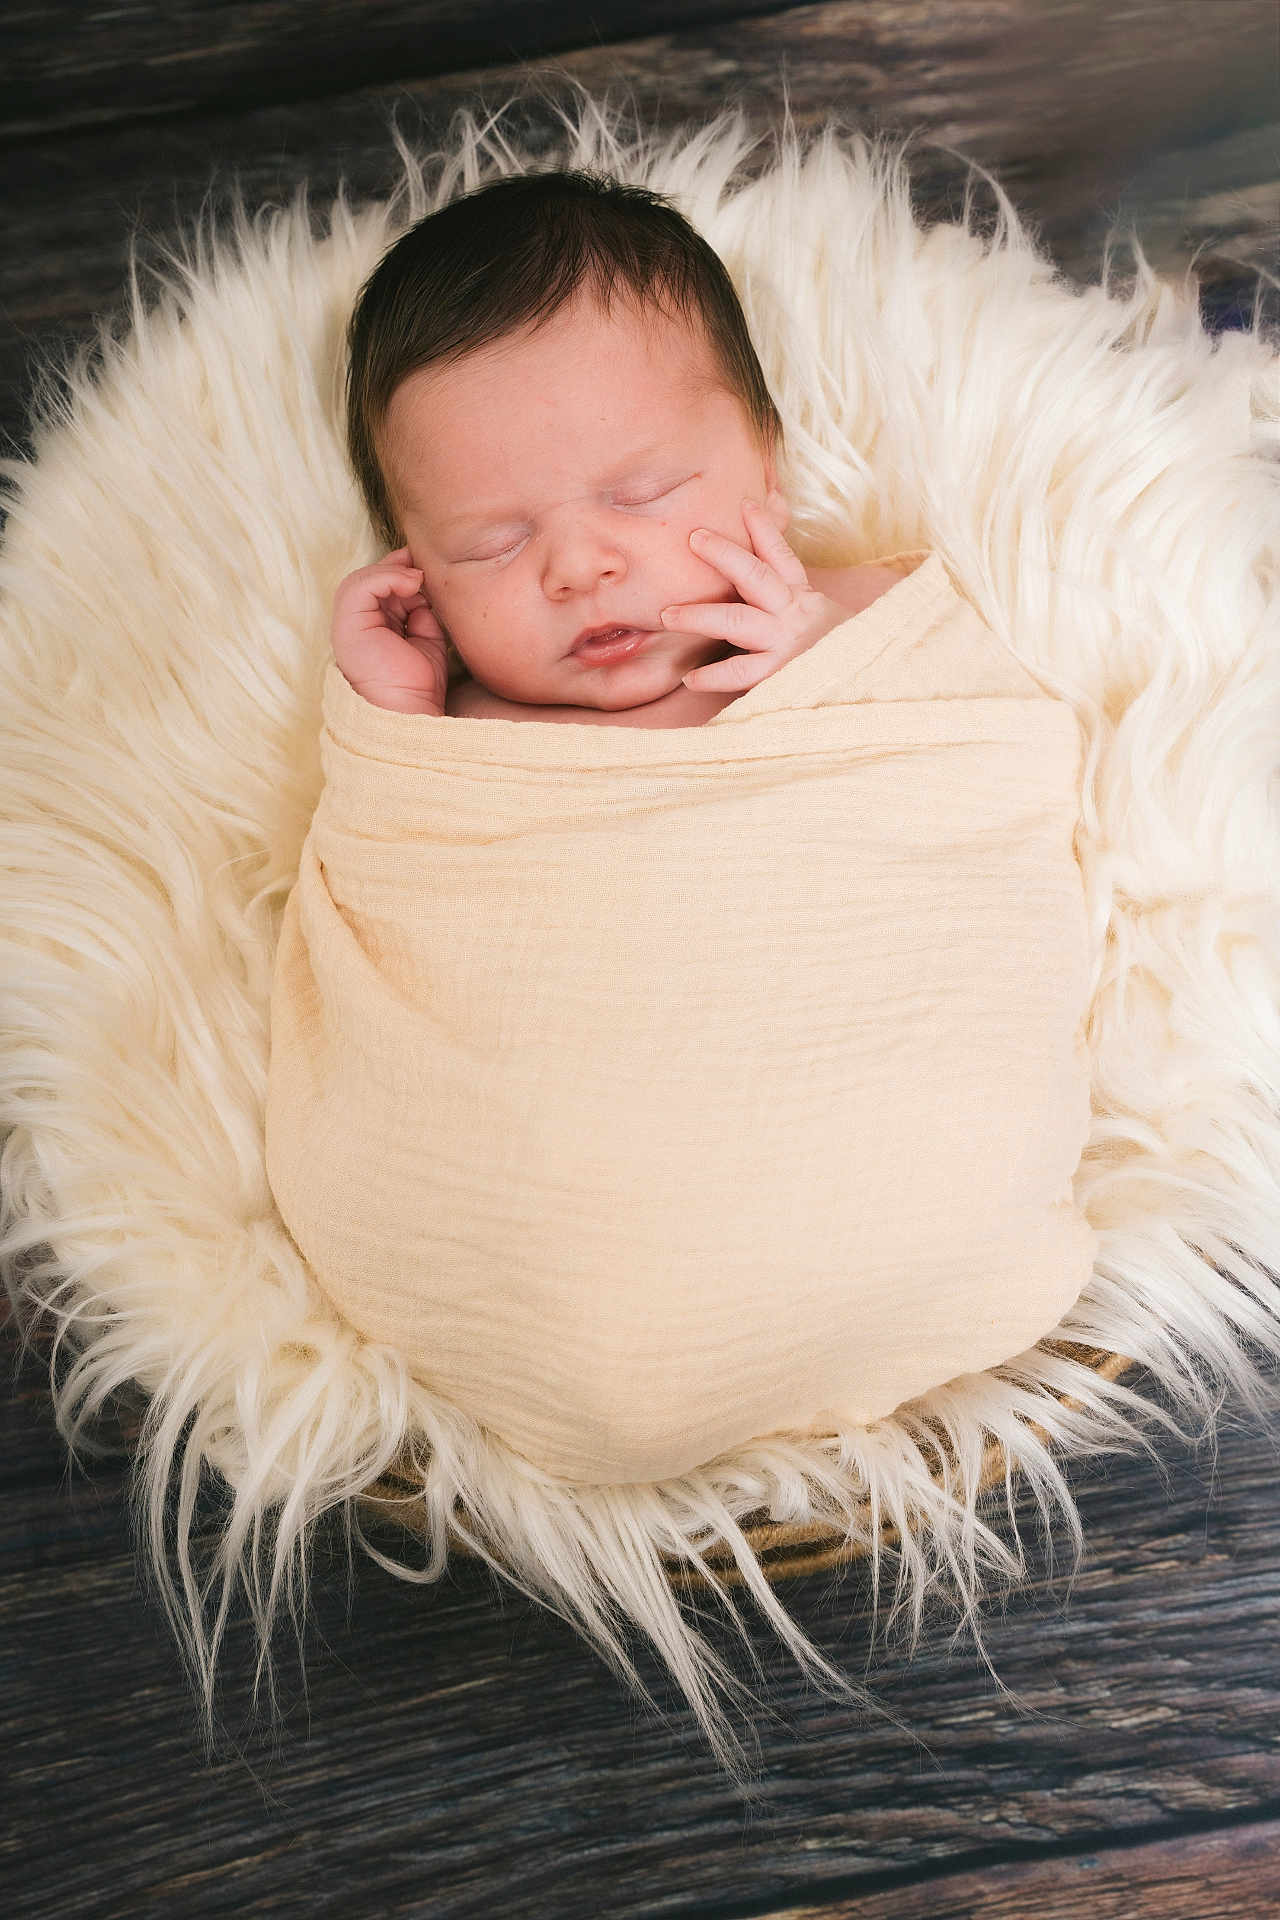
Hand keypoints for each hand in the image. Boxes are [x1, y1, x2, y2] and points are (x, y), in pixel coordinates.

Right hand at [330, 547, 450, 714]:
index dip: (400, 576)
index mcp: (371, 631)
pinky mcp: (348, 626)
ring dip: (392, 573)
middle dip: (396, 568)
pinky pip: (360, 587)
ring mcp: (348, 626)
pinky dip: (387, 578)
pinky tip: (411, 584)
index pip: (378, 591)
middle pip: (368, 582)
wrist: (409, 712)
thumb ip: (422, 615)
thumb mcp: (427, 641)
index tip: (425, 573)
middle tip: (422, 567)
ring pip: (360, 580)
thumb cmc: (418, 686)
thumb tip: (420, 591)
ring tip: (418, 580)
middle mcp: (355, 627)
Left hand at [660, 493, 850, 693]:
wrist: (880, 684)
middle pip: (756, 575)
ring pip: (737, 621)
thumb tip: (782, 589)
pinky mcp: (782, 674)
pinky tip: (690, 679)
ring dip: (700, 615)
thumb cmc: (847, 656)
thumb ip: (802, 606)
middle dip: (724, 554)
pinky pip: (742, 673)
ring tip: (667, 614)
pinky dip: (714, 676)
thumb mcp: (829, 622)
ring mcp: (787, 643)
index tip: (744, 504)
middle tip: (693, 537)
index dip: (764, 529)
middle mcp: (794, 614)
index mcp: (804, 599)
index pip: (782, 557)